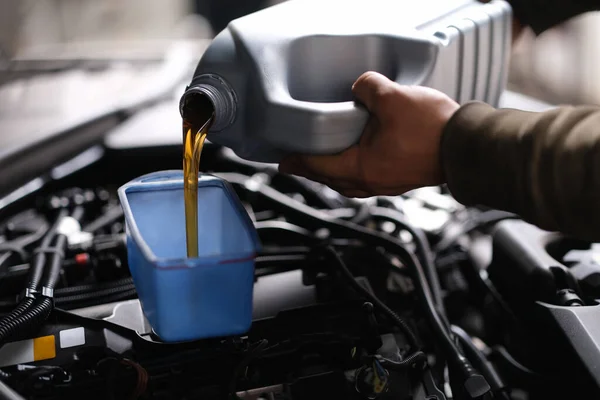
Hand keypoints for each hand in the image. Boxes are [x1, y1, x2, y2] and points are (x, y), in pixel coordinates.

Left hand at [278, 71, 459, 197]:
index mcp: (362, 168)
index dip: (299, 162)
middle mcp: (372, 181)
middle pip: (333, 179)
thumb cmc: (433, 130)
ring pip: (351, 182)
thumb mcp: (392, 98)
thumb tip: (360, 88)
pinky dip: (355, 170)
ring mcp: (389, 183)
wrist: (468, 145)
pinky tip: (360, 157)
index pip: (320, 166)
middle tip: (298, 163)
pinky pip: (369, 178)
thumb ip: (368, 88)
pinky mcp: (403, 178)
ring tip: (325, 162)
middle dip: (313, 171)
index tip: (284, 163)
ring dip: (334, 173)